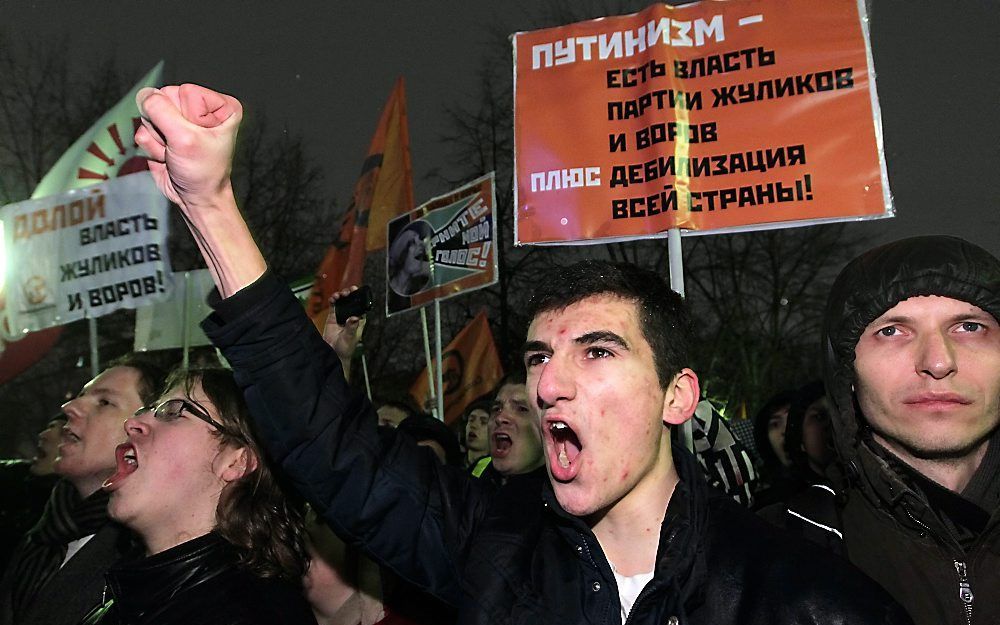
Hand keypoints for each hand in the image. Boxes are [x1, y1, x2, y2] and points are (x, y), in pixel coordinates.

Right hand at [134, 83, 264, 297]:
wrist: (196, 199)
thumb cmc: (203, 172)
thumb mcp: (185, 139)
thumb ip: (161, 111)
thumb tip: (144, 95)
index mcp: (220, 105)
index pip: (183, 91)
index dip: (183, 117)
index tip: (196, 138)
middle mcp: (201, 107)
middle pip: (163, 98)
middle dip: (165, 127)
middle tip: (181, 147)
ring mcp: (180, 117)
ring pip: (149, 113)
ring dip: (157, 138)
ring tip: (175, 153)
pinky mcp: (164, 129)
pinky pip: (143, 128)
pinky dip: (151, 146)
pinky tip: (167, 156)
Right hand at [323, 287, 365, 365]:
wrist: (333, 354)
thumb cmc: (345, 348)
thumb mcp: (349, 337)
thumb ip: (351, 327)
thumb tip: (354, 318)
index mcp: (359, 321)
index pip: (361, 306)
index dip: (360, 297)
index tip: (357, 291)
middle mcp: (351, 316)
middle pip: (352, 301)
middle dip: (350, 294)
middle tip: (348, 292)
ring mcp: (342, 316)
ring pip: (342, 302)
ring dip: (341, 296)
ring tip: (340, 295)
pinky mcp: (333, 317)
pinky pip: (333, 306)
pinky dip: (333, 300)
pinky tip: (333, 298)